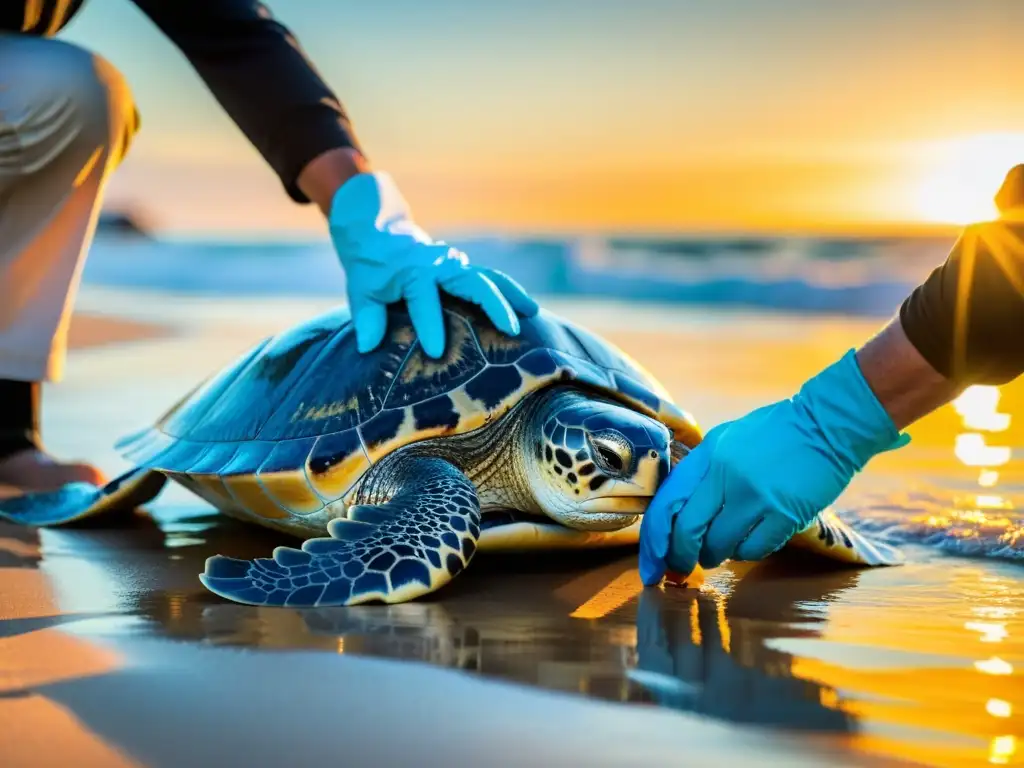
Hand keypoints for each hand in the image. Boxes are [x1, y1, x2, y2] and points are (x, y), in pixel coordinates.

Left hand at [328, 172, 537, 357]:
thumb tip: (368, 346)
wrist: (380, 233)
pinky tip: (526, 309)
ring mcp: (457, 266)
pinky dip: (509, 292)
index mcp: (415, 272)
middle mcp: (442, 266)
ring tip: (533, 313)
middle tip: (512, 329)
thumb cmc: (371, 267)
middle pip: (474, 283)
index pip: (424, 300)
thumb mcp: (362, 289)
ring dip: (513, 295)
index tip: (436, 351)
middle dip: (494, 306)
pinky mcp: (464, 270)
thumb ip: (367, 316)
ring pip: (491, 278)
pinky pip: (491, 279)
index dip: (429, 325)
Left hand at [639, 349, 908, 584]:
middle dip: (680, 557)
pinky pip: (753, 549)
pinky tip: (748, 544)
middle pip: (687, 531)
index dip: (654, 539)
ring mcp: (756, 496)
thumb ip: (703, 472)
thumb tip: (677, 515)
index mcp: (708, 455)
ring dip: (714, 556)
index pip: (667, 504)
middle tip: (681, 568)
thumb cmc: (776, 433)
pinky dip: (745, 553)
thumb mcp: (727, 440)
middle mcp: (726, 475)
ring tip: (718, 551)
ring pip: (719, 545)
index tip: (651, 562)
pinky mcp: (785, 514)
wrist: (828, 424)